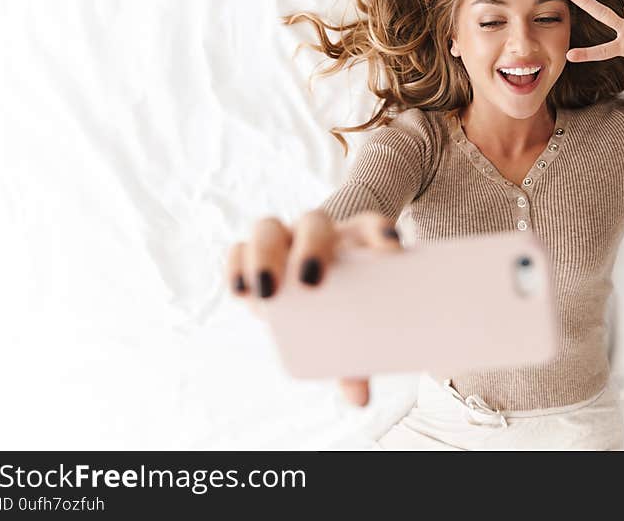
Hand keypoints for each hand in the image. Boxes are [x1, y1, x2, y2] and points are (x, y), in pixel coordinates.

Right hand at [226, 209, 402, 406]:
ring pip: (268, 229)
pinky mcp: (252, 253)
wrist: (318, 286)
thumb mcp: (355, 329)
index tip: (388, 255)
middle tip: (310, 281)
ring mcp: (283, 238)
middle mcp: (318, 232)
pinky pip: (237, 250)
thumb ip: (356, 359)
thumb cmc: (346, 306)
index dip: (381, 234)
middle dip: (310, 247)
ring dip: (264, 256)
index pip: (372, 226)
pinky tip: (240, 290)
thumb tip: (357, 401)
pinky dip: (234, 266)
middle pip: (314, 223)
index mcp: (356, 238)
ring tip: (267, 292)